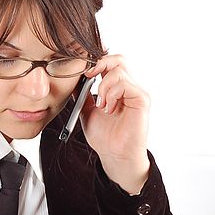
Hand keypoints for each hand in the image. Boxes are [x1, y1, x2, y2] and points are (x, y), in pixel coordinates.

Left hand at [78, 54, 150, 193]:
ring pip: (119, 70)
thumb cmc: (104, 136)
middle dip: (100, 64)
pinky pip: (124, 84)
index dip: (95, 62)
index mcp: (116, 87)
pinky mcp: (142, 99)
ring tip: (100, 105)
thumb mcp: (85, 110)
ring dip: (103, 86)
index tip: (81, 72)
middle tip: (88, 77)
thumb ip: (81, 93)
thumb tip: (72, 78)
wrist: (114, 155)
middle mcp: (128, 87)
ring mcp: (136, 92)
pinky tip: (108, 109)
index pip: (109, 62)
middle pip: (118, 59)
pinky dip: (111, 94)